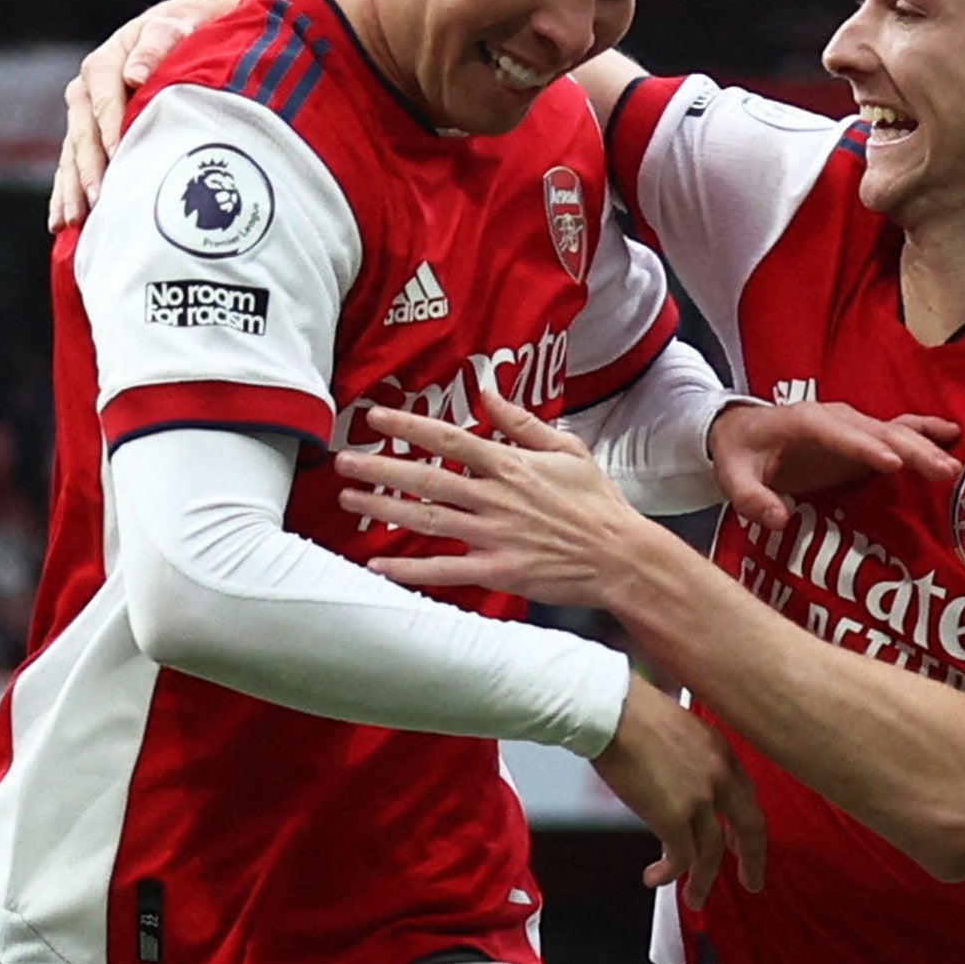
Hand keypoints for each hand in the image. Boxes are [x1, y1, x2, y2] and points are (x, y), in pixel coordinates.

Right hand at [47, 0, 248, 231]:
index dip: (108, 128)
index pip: (103, 100)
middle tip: (96, 203)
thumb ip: (157, 44)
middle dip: (87, 170)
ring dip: (71, 190)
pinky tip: (61, 225)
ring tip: (71, 223)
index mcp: (104, 64)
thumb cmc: (183, 33)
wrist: (183, 36)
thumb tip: (135, 75)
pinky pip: (72, 168)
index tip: (117, 156)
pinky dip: (66, 195)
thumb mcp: (173, 27)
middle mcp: (87, 92)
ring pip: (72, 157)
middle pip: (82, 135)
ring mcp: (85, 118)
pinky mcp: (89, 139)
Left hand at [332, 389, 651, 609]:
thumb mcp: (568, 449)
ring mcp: (495, 536)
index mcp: (511, 466)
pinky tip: (378, 563)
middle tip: (343, 460)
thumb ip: (523, 423)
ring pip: (428, 520)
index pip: (450, 440)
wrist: (621, 556)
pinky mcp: (498, 571)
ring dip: (384, 508)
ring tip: (350, 497)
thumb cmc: (597, 503)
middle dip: (380, 467)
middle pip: (427, 479)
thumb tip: (489, 393)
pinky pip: (445, 570)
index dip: (409, 427)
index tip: (376, 417)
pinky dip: (410, 569)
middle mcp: (497, 498)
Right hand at [592, 673, 765, 905]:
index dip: (746, 825)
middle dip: (752, 859)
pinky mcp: (673, 817)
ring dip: (704, 881)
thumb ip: (692, 759)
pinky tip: (657, 877)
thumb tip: (682, 784)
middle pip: (750, 827)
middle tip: (751, 880)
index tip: (744, 841)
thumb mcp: (681, 729)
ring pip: (712, 853)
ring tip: (696, 898)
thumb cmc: (632, 711)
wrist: (612, 710)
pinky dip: (670, 873)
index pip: (746, 796)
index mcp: (722, 752)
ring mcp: (699, 799)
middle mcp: (719, 776)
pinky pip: (681, 858)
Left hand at [709, 401, 960, 531]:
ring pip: (895, 431)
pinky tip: (954, 435)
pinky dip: (925, 432)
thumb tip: (778, 519)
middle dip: (913, 450)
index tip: (893, 465)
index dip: (866, 449)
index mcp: (805, 422)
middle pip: (879, 432)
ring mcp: (852, 426)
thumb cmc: (739, 453)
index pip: (839, 435)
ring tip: (954, 467)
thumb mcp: (733, 477)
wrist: (740, 430)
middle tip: (944, 472)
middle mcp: (836, 419)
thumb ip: (752, 498)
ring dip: (926, 447)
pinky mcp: (861, 439)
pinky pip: (897, 431)